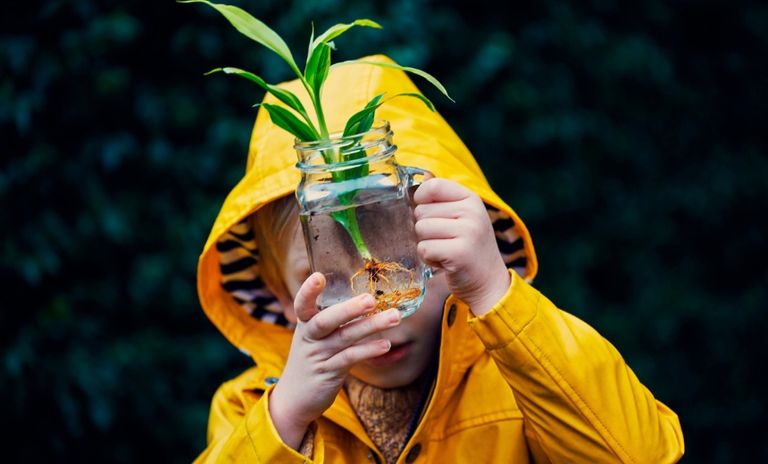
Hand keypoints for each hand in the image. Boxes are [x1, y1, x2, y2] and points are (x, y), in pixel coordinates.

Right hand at [268, 272, 400, 448]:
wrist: (294, 398)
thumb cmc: (311, 359)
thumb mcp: (314, 336)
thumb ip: (332, 319)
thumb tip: (364, 297)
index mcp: (305, 324)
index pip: (302, 304)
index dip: (308, 291)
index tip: (318, 276)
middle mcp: (309, 338)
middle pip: (326, 320)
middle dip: (348, 309)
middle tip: (370, 299)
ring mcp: (318, 356)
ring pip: (345, 338)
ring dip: (371, 326)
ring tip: (395, 316)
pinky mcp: (328, 373)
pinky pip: (350, 359)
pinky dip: (368, 350)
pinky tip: (386, 344)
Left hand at [413, 178, 509, 315]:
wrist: (489, 283)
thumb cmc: (469, 248)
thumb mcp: (463, 217)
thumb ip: (444, 198)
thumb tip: (424, 174)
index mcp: (471, 199)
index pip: (433, 186)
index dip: (420, 199)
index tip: (429, 214)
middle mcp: (472, 212)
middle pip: (421, 211)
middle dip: (426, 229)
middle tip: (445, 241)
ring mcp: (468, 232)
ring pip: (421, 230)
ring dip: (427, 244)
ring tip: (445, 251)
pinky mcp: (459, 253)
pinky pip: (424, 248)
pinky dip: (429, 258)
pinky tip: (445, 262)